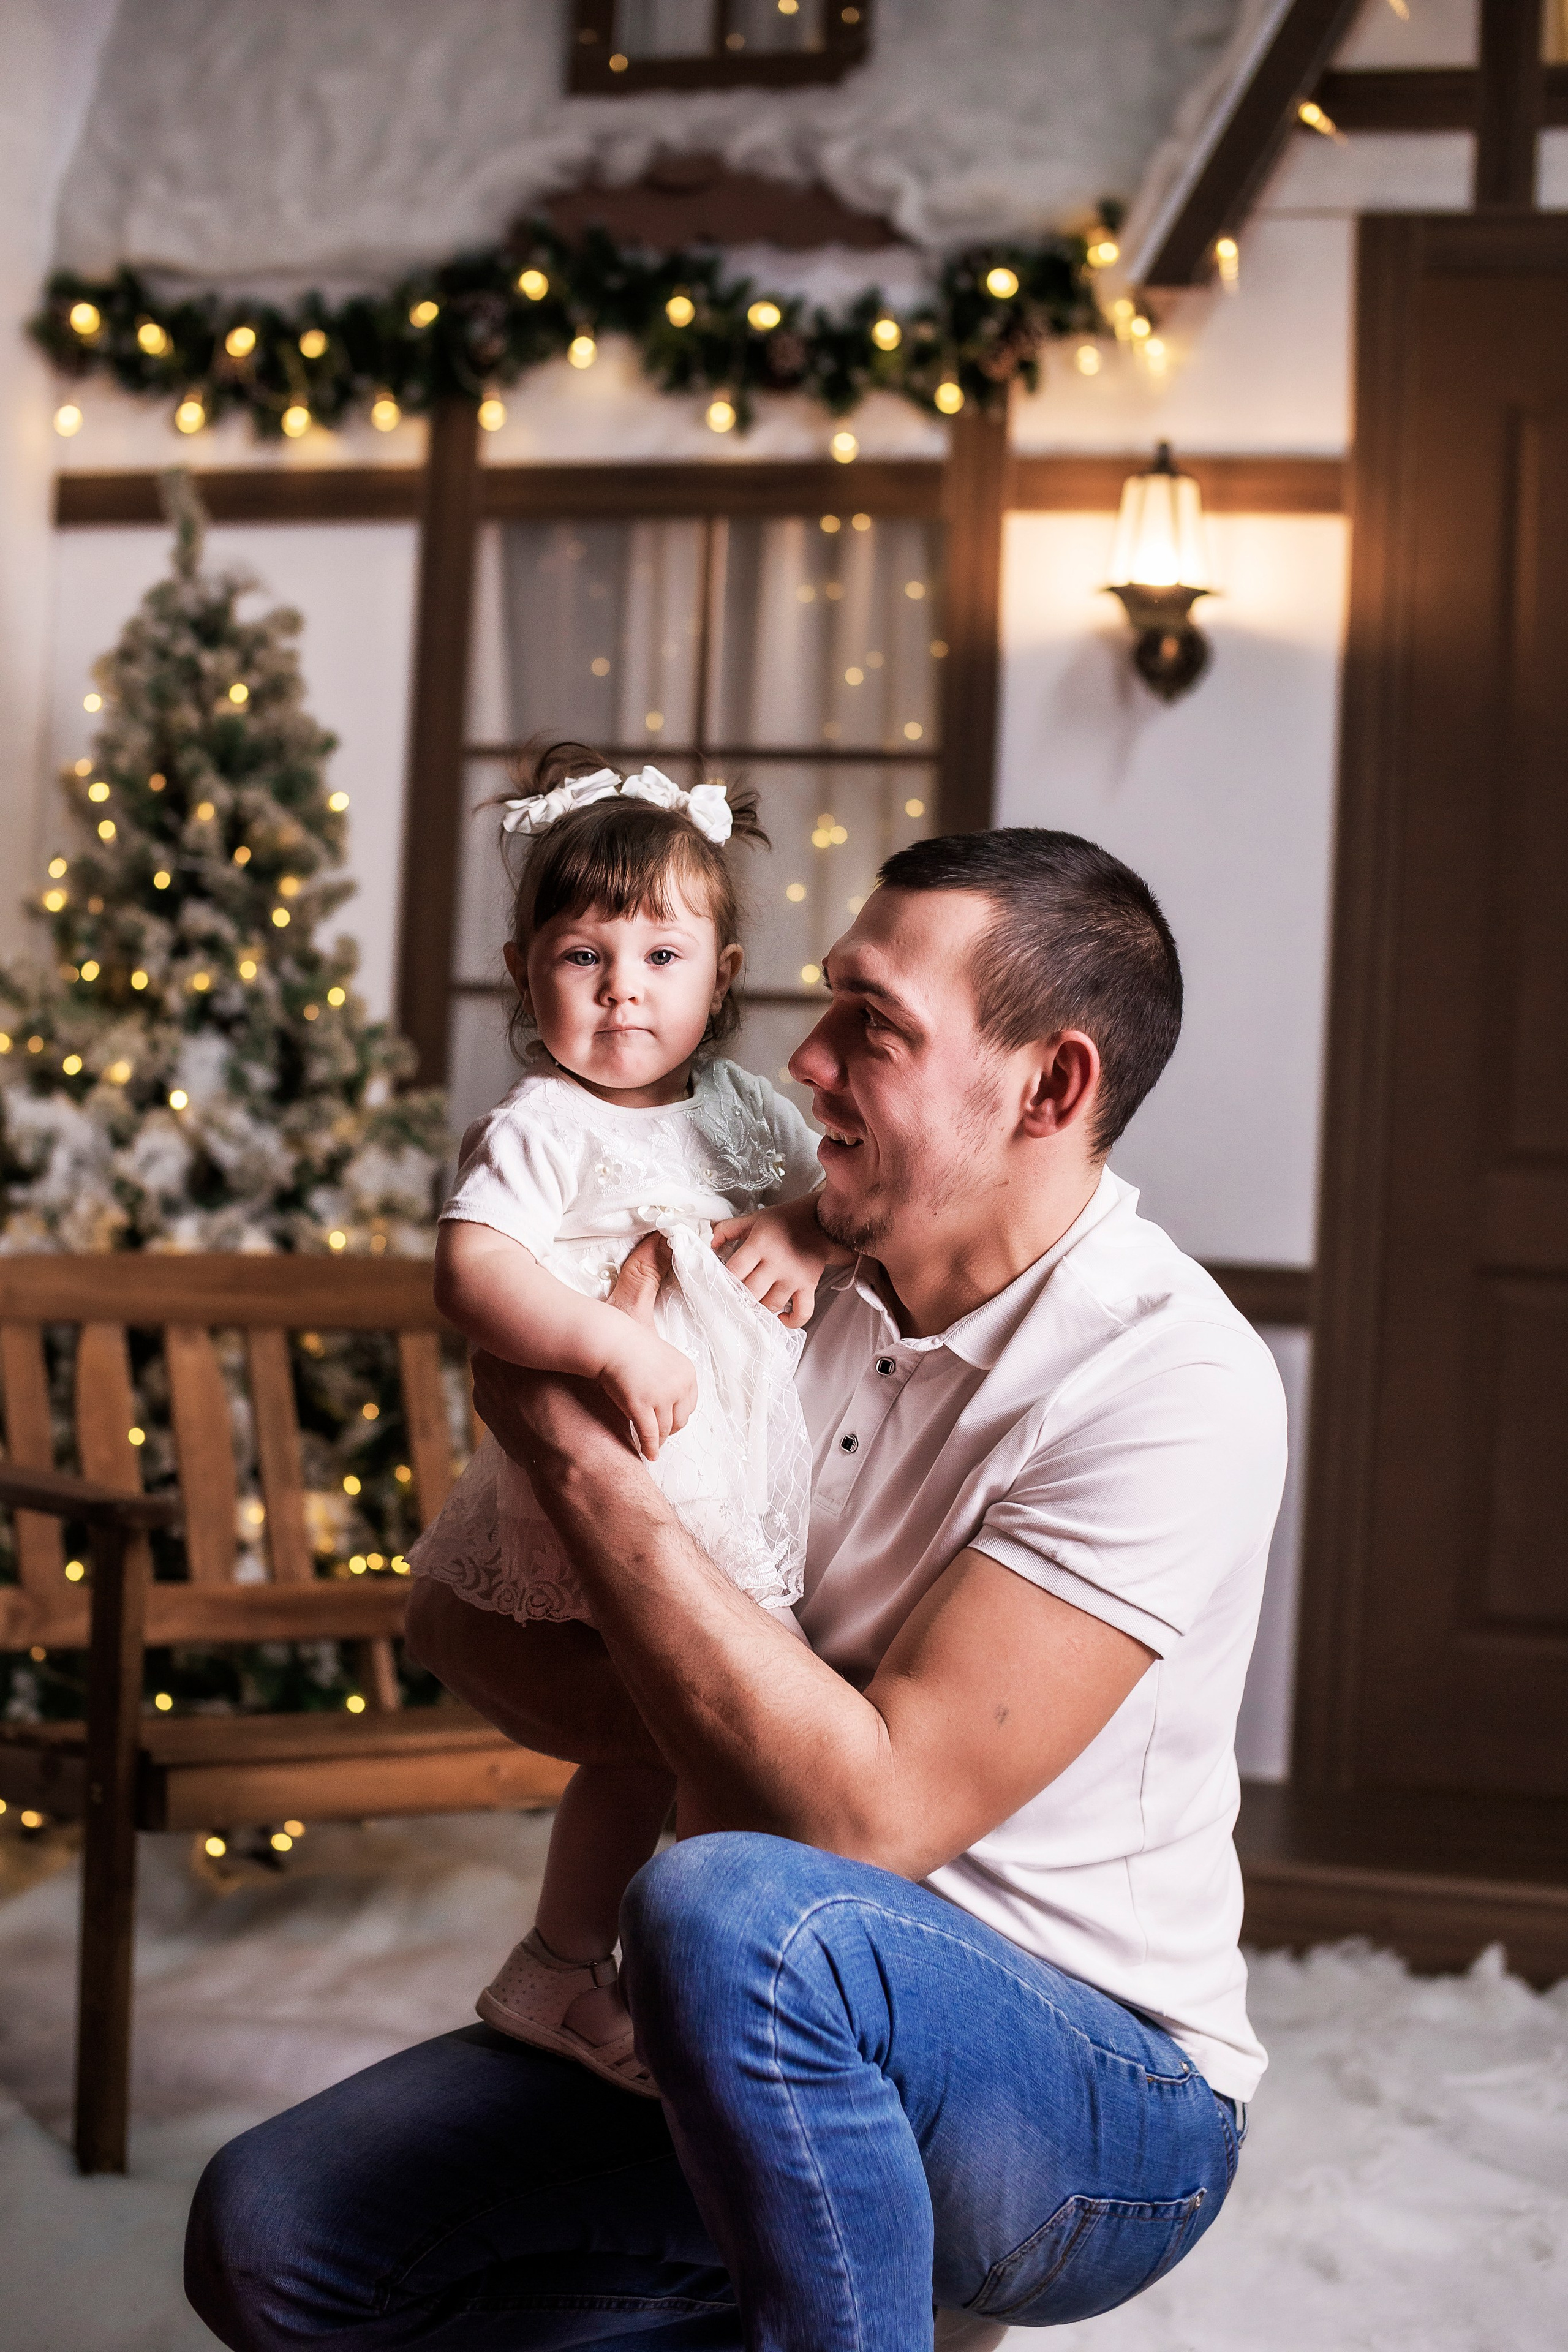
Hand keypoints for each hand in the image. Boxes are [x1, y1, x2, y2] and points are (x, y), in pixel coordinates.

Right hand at [598, 1322, 697, 1460]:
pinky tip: (647, 1454)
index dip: (678, 1417)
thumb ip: (672, 1380)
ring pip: (665, 1430)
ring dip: (659, 1441)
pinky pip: (650, 1435)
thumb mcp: (664, 1360)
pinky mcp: (641, 1406)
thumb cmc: (631, 1349)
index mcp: (687, 1374)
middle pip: (680, 1420)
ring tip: (652, 1447)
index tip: (671, 1424)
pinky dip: (650, 1448)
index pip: (690, 1405)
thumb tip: (672, 1404)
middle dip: (670, 1431)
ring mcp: (661, 1396)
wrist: (611, 1342)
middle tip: (661, 1437)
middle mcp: (679, 1385)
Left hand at [711, 1193, 848, 1328]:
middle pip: (750, 1292)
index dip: (724, 1279)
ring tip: (753, 1303)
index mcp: (761, 1243)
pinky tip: (780, 1317)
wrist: (821, 1221)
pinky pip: (802, 1312)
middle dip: (739, 1296)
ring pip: (771, 1305)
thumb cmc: (786, 1221)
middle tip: (734, 1297)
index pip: (735, 1270)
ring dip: (759, 1308)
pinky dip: (791, 1321)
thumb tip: (710, 1243)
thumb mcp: (754, 1219)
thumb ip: (728, 1229)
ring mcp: (795, 1277)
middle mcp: (778, 1262)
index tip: (721, 1282)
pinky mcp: (809, 1286)